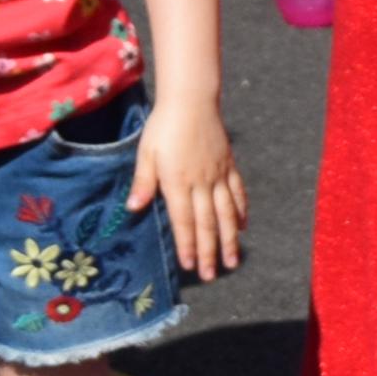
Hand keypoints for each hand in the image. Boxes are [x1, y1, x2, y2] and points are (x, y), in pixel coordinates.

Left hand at [132, 95, 247, 280]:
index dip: (187, 245)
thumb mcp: (146, 153)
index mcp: (178, 182)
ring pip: (227, 212)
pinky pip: (237, 192)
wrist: (192, 100)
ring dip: (230, 238)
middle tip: (214, 274)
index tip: (191, 267)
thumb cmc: (163, 127)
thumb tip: (133, 208)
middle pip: (208, 223)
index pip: (184, 221)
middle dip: (210, 251)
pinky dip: (241, 211)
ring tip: (234, 260)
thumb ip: (143, 182)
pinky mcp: (228, 165)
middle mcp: (202, 182)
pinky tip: (243, 226)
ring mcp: (218, 174)